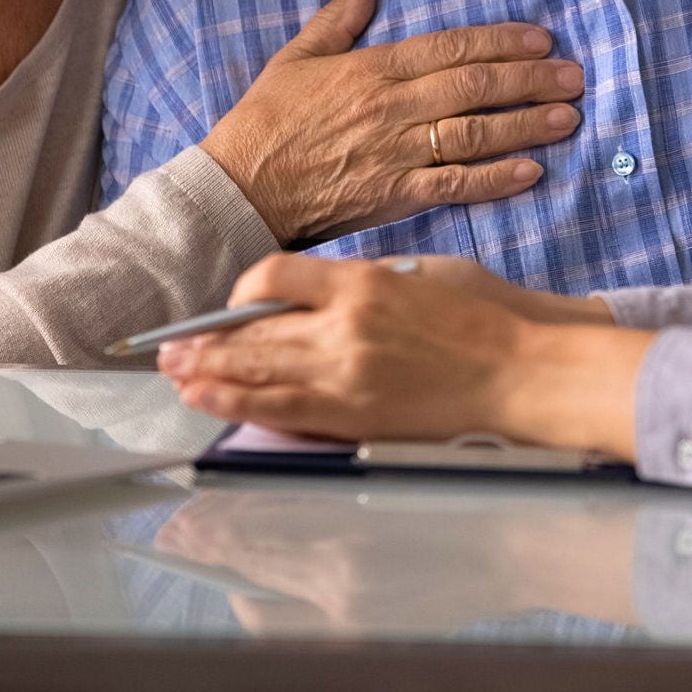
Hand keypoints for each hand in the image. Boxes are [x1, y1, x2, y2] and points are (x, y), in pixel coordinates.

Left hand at [158, 253, 651, 457]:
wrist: (522, 372)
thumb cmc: (484, 316)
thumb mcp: (421, 272)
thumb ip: (361, 280)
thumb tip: (313, 292)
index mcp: (363, 282)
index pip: (272, 277)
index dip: (242, 291)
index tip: (237, 301)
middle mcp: (344, 330)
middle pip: (252, 334)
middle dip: (205, 343)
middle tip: (169, 348)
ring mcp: (345, 379)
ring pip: (256, 377)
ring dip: (209, 377)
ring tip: (176, 377)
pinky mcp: (354, 419)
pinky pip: (282, 413)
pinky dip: (241, 407)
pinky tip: (215, 403)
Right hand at [199, 0, 582, 244]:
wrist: (240, 188)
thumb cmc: (265, 122)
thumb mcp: (295, 58)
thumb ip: (338, 19)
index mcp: (374, 68)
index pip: (451, 47)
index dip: (501, 41)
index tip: (541, 39)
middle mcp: (394, 108)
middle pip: (476, 86)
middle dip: (531, 78)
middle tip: (574, 75)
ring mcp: (398, 154)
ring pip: (476, 133)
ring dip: (527, 124)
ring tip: (568, 117)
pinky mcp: (397, 196)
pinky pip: (456, 185)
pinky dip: (497, 178)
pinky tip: (532, 171)